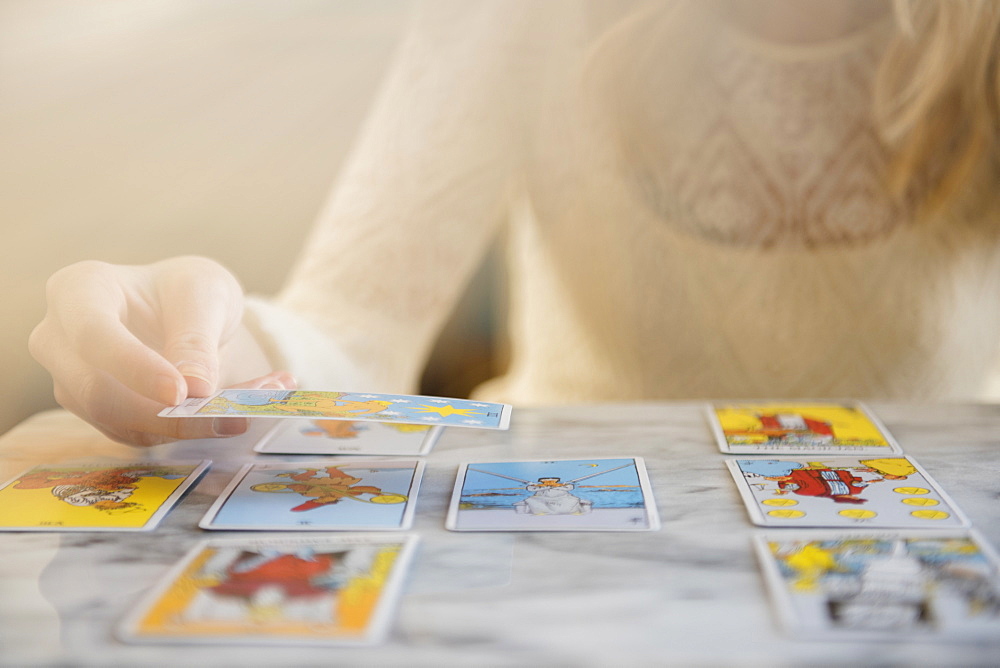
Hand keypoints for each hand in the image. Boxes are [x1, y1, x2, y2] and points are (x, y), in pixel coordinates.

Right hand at [29, 256, 287, 445]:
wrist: (184, 310)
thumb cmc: (185, 289)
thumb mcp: (203, 292)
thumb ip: (195, 337)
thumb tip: (193, 391)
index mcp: (78, 290)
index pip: (93, 335)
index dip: (133, 368)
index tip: (181, 392)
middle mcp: (61, 340)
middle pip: (98, 393)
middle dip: (169, 414)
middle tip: (236, 416)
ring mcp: (75, 383)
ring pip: (124, 424)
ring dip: (194, 424)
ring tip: (261, 402)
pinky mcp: (103, 416)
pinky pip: (145, 435)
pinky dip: (196, 430)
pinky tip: (242, 412)